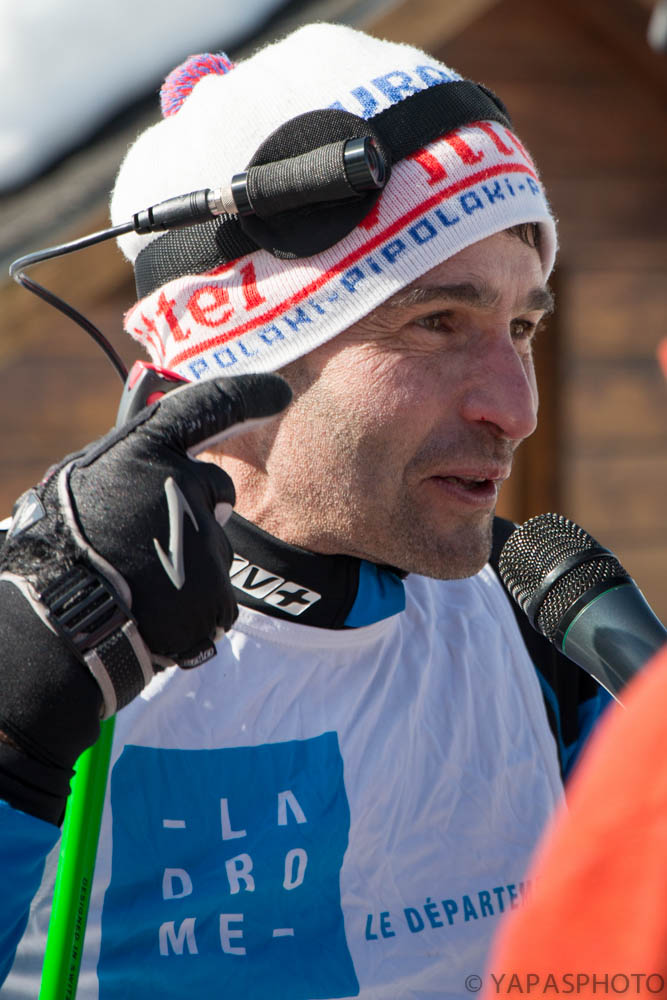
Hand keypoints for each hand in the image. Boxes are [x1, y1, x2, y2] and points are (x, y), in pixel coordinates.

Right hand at [0, 375, 290, 794]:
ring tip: (139, 587)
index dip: (247, 395)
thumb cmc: (59, 548)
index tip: (279, 391)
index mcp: (144, 452)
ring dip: (188, 566)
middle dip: (194, 513)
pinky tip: (156, 615)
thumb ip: (134, 467)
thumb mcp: (82, 482)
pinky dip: (194, 609)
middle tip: (145, 545)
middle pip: (215, 490)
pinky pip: (218, 596)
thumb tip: (171, 465)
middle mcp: (182, 485)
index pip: (207, 406)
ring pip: (214, 548)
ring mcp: (203, 539)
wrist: (53, 625)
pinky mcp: (216, 592)